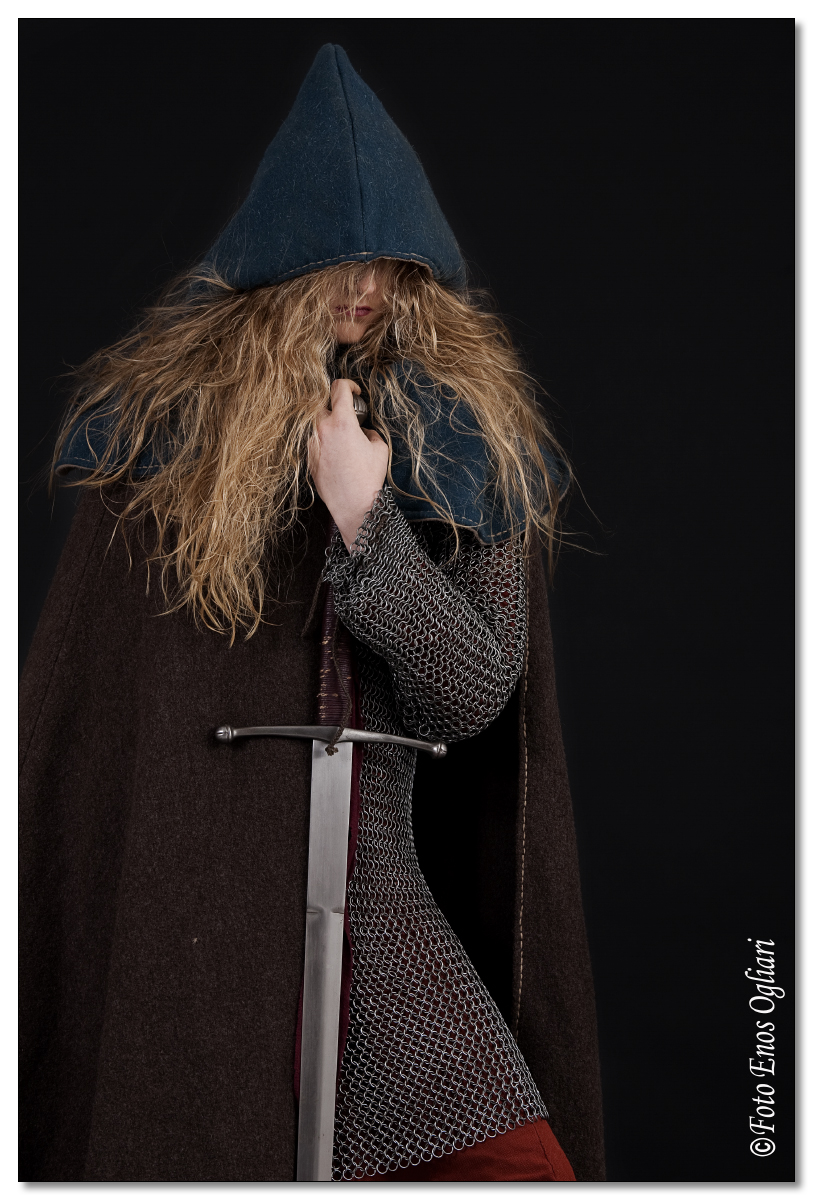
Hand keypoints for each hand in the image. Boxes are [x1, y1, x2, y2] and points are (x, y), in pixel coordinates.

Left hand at [309, 379, 388, 550]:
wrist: (353, 504)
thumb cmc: (368, 476)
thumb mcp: (380, 448)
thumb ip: (370, 432)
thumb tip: (364, 431)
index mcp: (341, 422)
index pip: (338, 388)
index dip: (349, 384)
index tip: (355, 392)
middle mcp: (322, 430)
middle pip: (323, 405)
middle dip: (336, 407)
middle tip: (349, 418)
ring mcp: (312, 444)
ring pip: (317, 425)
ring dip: (329, 427)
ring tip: (344, 441)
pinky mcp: (309, 458)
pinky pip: (315, 442)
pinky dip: (325, 443)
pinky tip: (337, 456)